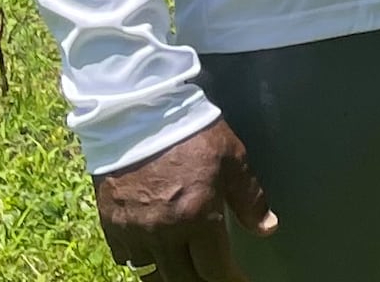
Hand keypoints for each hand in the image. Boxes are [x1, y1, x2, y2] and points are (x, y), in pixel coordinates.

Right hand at [96, 119, 276, 280]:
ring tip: (186, 271)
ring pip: (153, 273)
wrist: (138, 114)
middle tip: (214, 276)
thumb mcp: (233, 159)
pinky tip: (155, 256)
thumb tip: (267, 227)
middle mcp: (163, 232)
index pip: (214, 269)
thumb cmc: (191, 132)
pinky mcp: (111, 223)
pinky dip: (142, 262)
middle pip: (182, 279)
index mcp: (196, 217)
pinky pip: (126, 258)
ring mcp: (134, 231)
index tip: (239, 281)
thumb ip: (250, 198)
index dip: (230, 280)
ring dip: (172, 276)